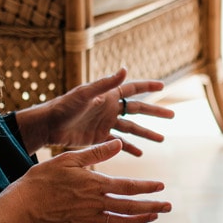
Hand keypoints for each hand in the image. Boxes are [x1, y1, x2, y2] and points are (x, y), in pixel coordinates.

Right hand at [0, 140, 170, 222]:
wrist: (23, 202)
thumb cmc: (44, 177)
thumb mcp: (69, 158)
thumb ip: (96, 153)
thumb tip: (118, 143)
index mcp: (96, 184)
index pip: (128, 186)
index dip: (147, 187)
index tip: (161, 186)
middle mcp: (96, 203)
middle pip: (130, 206)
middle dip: (152, 206)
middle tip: (168, 206)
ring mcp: (88, 218)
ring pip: (121, 222)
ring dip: (140, 220)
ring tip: (154, 217)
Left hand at [38, 69, 175, 155]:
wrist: (49, 125)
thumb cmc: (65, 106)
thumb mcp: (86, 93)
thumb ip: (106, 83)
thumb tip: (125, 68)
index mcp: (108, 95)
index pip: (132, 88)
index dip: (148, 86)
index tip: (164, 85)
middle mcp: (109, 108)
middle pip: (137, 110)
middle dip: (155, 112)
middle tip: (173, 115)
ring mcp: (105, 124)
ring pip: (131, 129)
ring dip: (146, 133)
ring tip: (162, 139)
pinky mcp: (99, 138)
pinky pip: (118, 143)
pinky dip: (129, 148)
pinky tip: (140, 154)